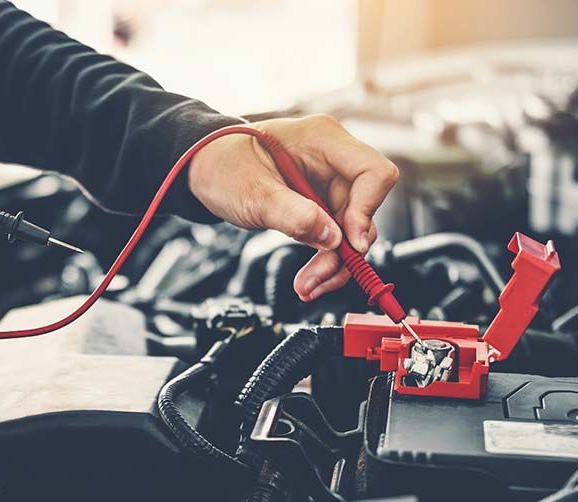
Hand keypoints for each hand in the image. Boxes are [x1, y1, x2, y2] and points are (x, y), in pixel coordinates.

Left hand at [188, 115, 398, 300]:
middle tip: (317, 278)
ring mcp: (327, 183)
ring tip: (308, 285)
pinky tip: (310, 279)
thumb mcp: (253, 193)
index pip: (373, 172)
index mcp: (323, 139)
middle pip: (364, 209)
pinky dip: (325, 259)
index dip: (368, 210)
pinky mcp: (320, 204)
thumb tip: (332, 239)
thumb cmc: (222, 165)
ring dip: (335, 263)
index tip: (349, 243)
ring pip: (352, 230)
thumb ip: (294, 215)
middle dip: (346, 250)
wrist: (203, 169)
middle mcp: (332, 160)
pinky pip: (335, 236)